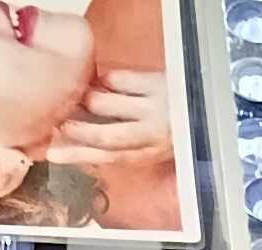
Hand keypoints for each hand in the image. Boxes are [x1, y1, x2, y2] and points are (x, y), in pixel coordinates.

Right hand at [51, 68, 173, 154]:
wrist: (206, 102)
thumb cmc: (173, 127)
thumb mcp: (148, 145)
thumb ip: (118, 146)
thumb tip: (75, 146)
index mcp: (150, 152)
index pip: (110, 158)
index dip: (80, 156)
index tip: (55, 152)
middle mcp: (154, 132)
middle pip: (109, 136)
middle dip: (81, 130)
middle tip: (60, 123)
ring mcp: (156, 106)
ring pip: (111, 105)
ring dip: (89, 101)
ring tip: (78, 98)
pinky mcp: (158, 82)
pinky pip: (122, 80)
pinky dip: (106, 80)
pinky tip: (99, 81)